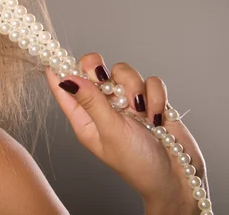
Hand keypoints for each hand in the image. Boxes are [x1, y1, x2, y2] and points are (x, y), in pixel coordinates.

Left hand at [46, 53, 207, 213]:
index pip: (64, 87)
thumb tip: (67, 78)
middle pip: (93, 69)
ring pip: (124, 71)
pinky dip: (155, 96)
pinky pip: (150, 80)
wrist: (178, 178)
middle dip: (102, 70)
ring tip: (141, 112)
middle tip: (106, 80)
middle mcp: (103, 106)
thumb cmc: (138, 164)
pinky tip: (157, 117)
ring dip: (134, 88)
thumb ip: (92, 102)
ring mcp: (127, 102)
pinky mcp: (150, 99)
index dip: (57, 67)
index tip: (51, 50)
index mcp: (85, 118)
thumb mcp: (111, 132)